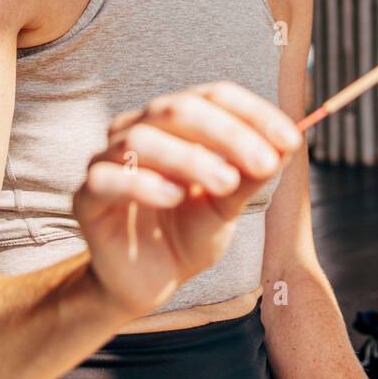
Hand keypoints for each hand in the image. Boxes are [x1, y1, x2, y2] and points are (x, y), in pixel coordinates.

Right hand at [73, 81, 301, 320]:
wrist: (148, 282)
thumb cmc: (189, 232)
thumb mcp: (227, 205)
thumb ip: (250, 176)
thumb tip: (286, 145)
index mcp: (175, 121)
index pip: (214, 96)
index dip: (254, 113)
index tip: (290, 140)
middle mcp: (139, 128)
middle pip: (179, 109)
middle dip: (228, 134)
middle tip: (264, 162)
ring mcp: (108, 159)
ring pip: (143, 139)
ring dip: (191, 158)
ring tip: (225, 183)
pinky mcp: (87, 196)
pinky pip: (108, 179)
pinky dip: (143, 184)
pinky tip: (174, 197)